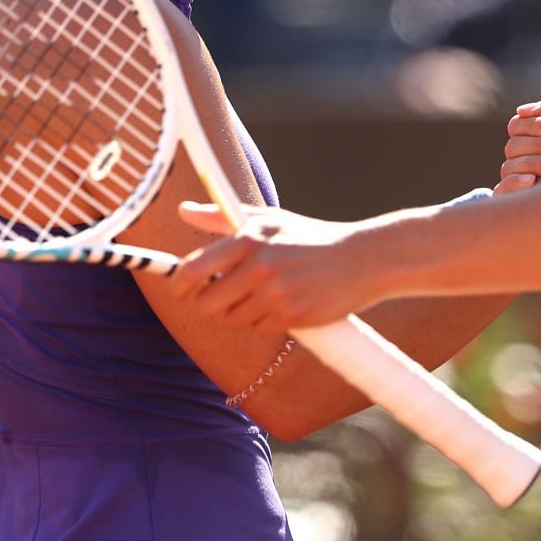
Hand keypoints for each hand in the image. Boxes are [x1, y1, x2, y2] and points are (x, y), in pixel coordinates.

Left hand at [167, 203, 394, 332]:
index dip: (179, 285)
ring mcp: (276, 294)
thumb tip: (183, 210)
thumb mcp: (269, 220)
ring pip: (233, 319)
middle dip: (212, 303)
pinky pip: (259, 329)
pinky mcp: (293, 316)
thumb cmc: (310, 237)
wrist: (362, 259)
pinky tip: (284, 304)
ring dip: (242, 312)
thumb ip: (222, 217)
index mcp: (249, 239)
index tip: (180, 290)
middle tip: (226, 295)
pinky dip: (266, 322)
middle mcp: (260, 266)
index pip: (194, 269)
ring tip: (265, 294)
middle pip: (207, 303)